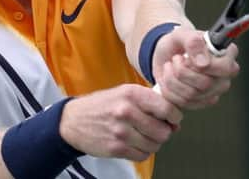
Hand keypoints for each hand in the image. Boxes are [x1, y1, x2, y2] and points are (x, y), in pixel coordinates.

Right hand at [59, 84, 181, 160]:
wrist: (74, 120)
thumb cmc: (103, 105)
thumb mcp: (125, 92)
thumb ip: (149, 101)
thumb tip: (174, 119)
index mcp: (132, 94)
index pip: (166, 108)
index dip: (174, 116)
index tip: (173, 119)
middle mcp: (127, 111)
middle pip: (163, 131)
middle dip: (165, 132)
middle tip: (157, 129)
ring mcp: (121, 131)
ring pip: (155, 145)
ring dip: (153, 143)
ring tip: (144, 136)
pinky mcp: (116, 148)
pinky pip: (142, 155)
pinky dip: (143, 151)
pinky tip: (135, 143)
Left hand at [152, 27, 239, 109]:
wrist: (166, 55)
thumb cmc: (179, 42)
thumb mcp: (182, 34)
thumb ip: (193, 42)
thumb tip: (204, 63)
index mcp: (227, 56)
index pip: (226, 68)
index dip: (205, 65)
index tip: (188, 56)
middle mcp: (224, 77)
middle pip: (205, 84)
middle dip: (182, 71)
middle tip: (176, 58)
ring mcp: (213, 92)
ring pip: (191, 95)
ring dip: (172, 78)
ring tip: (171, 65)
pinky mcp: (199, 103)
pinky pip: (182, 103)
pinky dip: (169, 89)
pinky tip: (169, 77)